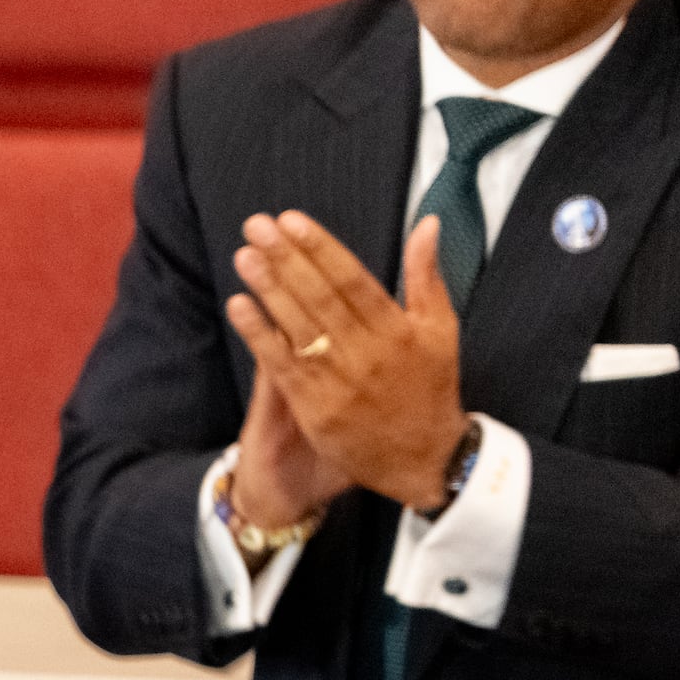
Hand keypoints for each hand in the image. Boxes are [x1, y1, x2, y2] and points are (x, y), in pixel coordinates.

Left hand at [223, 211, 470, 513]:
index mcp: (398, 330)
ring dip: (269, 289)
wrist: (423, 459)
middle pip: (320, 297)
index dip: (320, 248)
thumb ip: (427, 276)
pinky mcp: (315, 407)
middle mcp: (368, 353)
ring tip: (245, 256)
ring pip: (299, 327)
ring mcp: (339, 381)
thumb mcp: (440, 330)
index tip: (292, 221)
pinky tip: (239, 306)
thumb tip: (426, 223)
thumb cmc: (430, 389)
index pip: (352, 279)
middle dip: (287, 259)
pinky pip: (282, 365)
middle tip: (257, 227)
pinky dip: (259, 335)